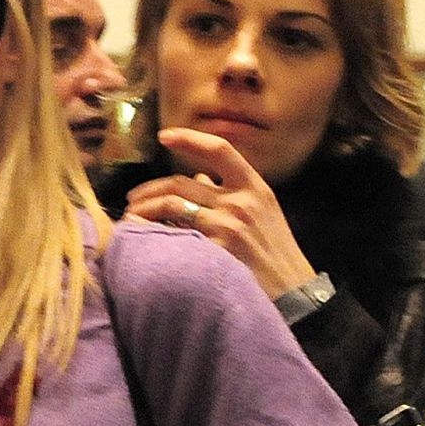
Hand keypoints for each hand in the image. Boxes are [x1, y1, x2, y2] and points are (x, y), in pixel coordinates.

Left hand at [123, 129, 315, 299]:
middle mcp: (241, 201)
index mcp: (254, 186)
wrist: (293, 289)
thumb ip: (231, 191)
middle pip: (181, 183)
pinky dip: (154, 234)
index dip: (190, 138)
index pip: (220, 150)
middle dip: (148, 190)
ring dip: (143, 211)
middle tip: (131, 200)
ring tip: (131, 219)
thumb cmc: (273, 250)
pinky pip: (175, 235)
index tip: (164, 135)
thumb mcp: (260, 212)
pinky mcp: (216, 250)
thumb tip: (199, 177)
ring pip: (172, 206)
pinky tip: (143, 239)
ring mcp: (228, 225)